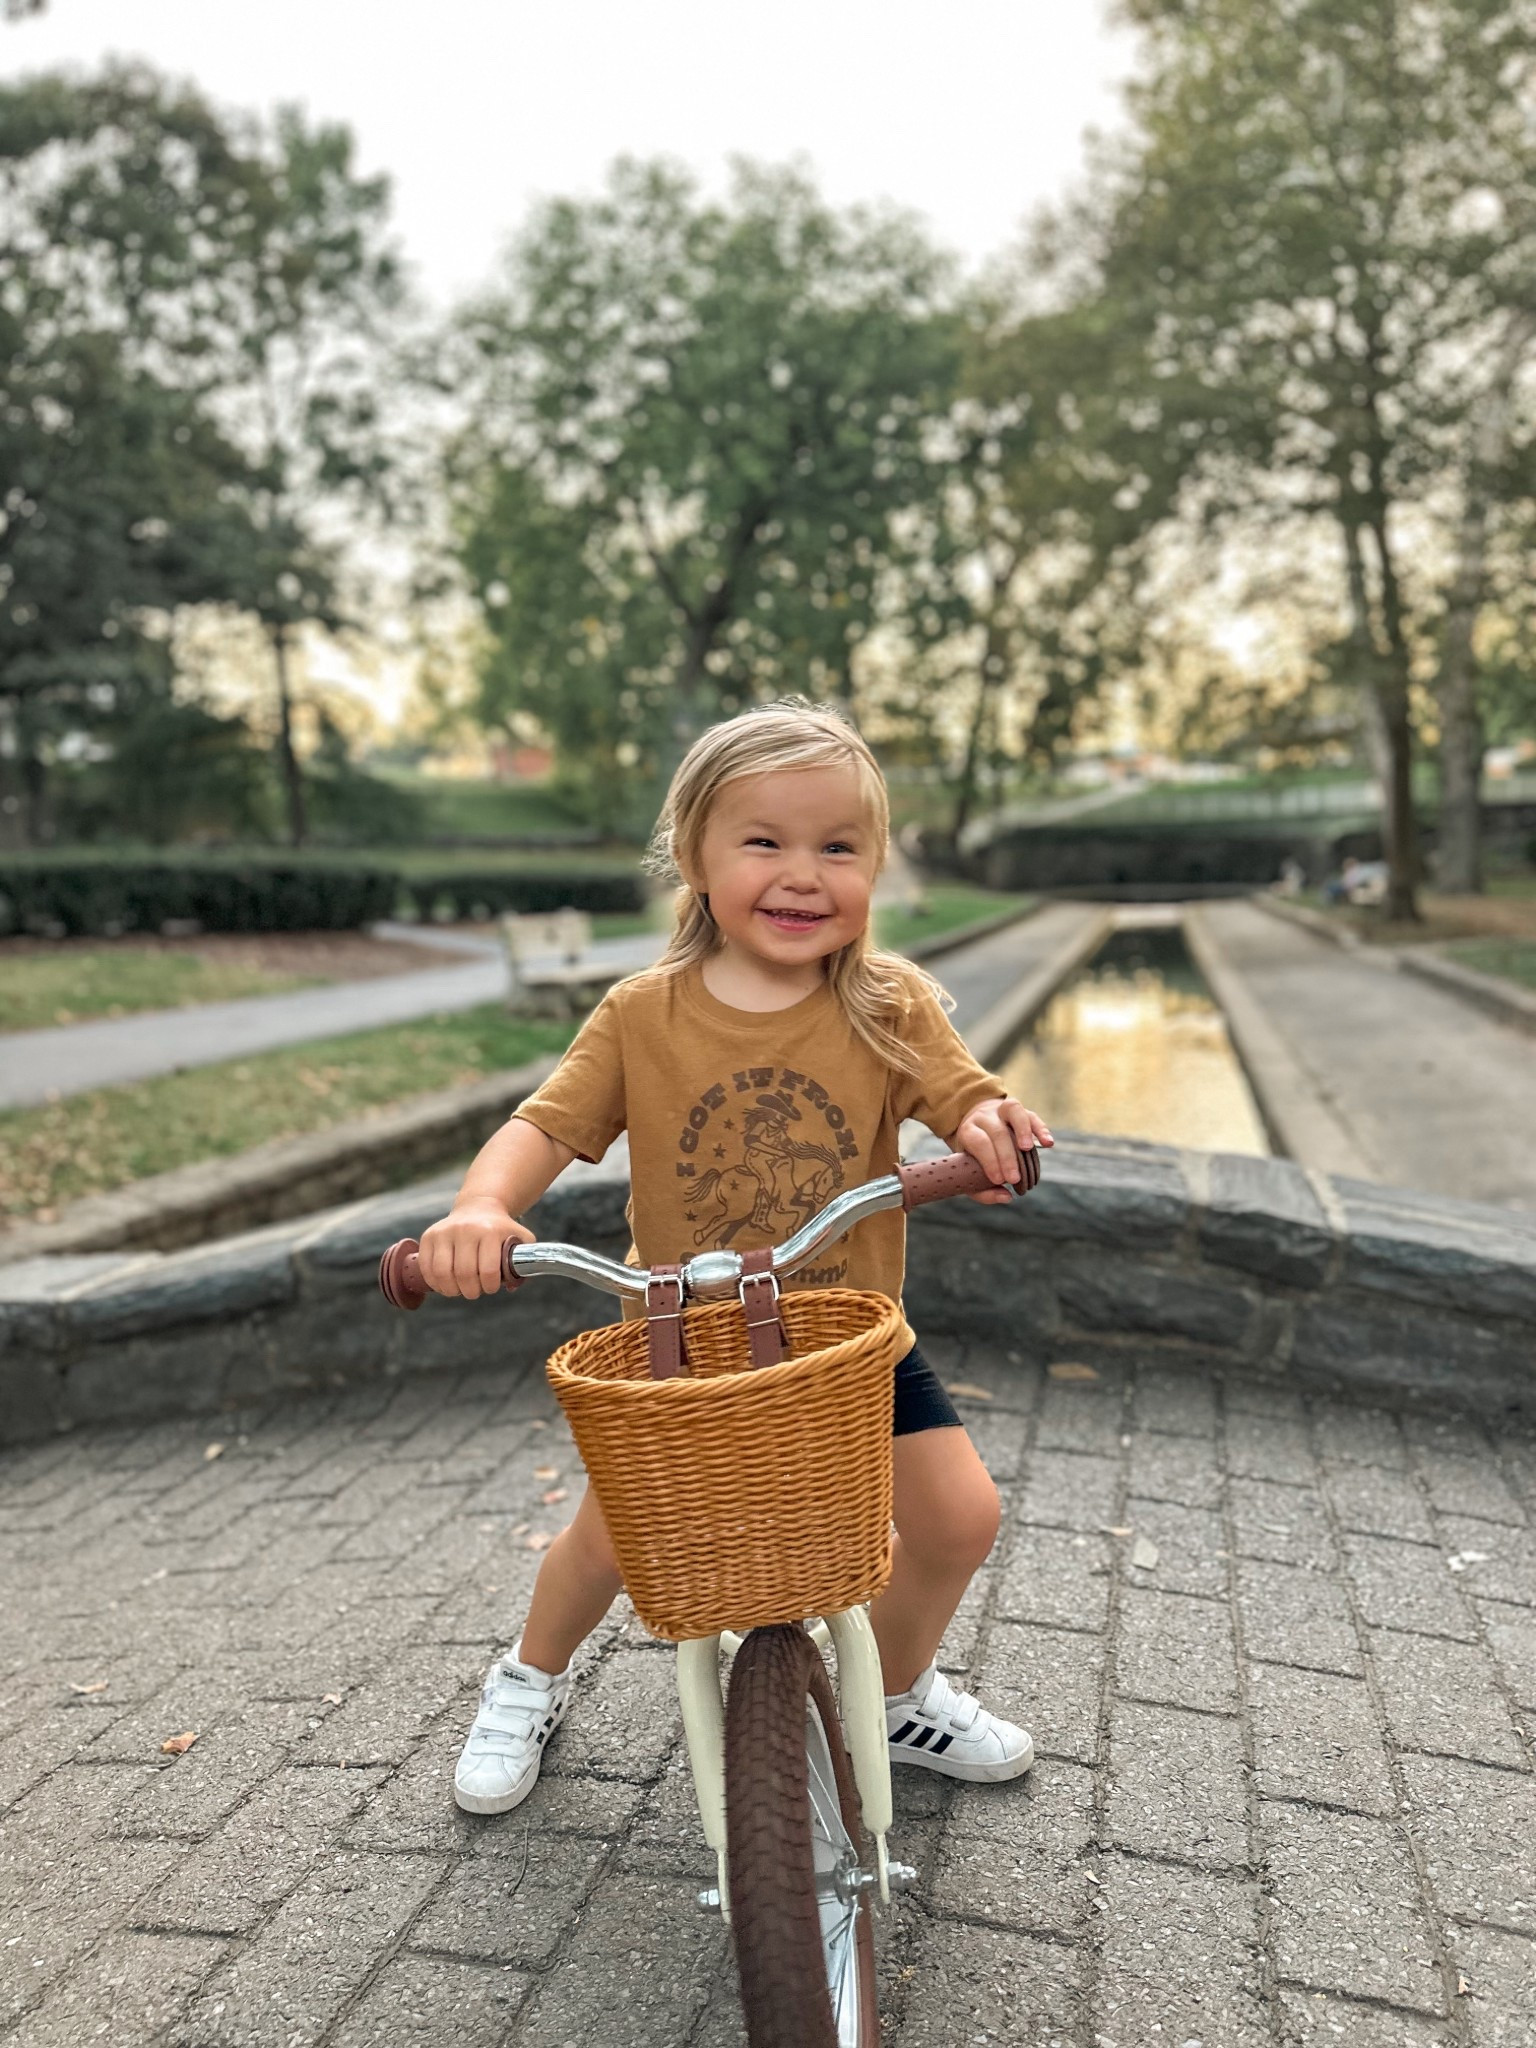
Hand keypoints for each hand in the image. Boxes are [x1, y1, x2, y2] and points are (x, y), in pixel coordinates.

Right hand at [418, 1198, 535, 1298]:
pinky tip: (444, 1284)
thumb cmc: (501, 1230)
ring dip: (451, 1290)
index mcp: (490, 1231)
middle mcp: (466, 1229)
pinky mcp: (429, 1235)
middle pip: (464, 1274)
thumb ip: (525, 1261)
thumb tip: (512, 1286)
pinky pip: (426, 1267)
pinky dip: (434, 1282)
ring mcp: (445, 1231)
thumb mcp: (520, 1239)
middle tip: (475, 1292)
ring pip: (442, 1273)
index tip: (491, 1288)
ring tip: (459, 1290)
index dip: (490, 1286)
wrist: (479, 1207)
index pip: (488, 1270)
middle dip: (471, 1291)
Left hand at [953, 1097, 1053, 1204]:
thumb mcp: (969, 1174)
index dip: (989, 1161)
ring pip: (1013, 1112)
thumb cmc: (974, 1156)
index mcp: (969, 1131)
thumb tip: (1007, 1197)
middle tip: (1014, 1179)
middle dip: (1007, 1157)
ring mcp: (1002, 1111)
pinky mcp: (1020, 1112)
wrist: (975, 1125)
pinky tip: (1048, 1143)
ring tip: (1028, 1149)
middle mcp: (984, 1117)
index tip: (999, 1180)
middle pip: (997, 1133)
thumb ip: (983, 1191)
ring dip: (1022, 1130)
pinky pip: (1031, 1115)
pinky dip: (1041, 1129)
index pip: (979, 1143)